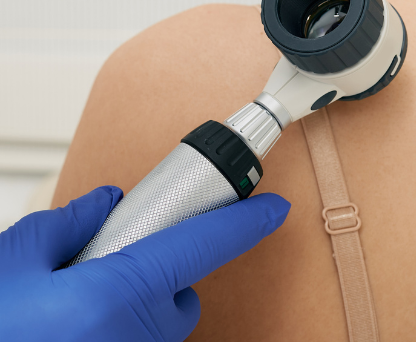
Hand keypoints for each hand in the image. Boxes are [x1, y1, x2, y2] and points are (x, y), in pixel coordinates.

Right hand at [0, 185, 289, 340]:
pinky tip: (79, 329)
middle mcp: (136, 338)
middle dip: (156, 271)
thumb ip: (66, 224)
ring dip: (138, 304)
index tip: (274, 208)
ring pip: (160, 321)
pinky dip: (124, 329)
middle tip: (106, 268)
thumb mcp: (13, 263)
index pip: (202, 245)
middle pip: (179, 288)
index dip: (245, 222)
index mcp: (115, 296)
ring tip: (81, 308)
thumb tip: (104, 203)